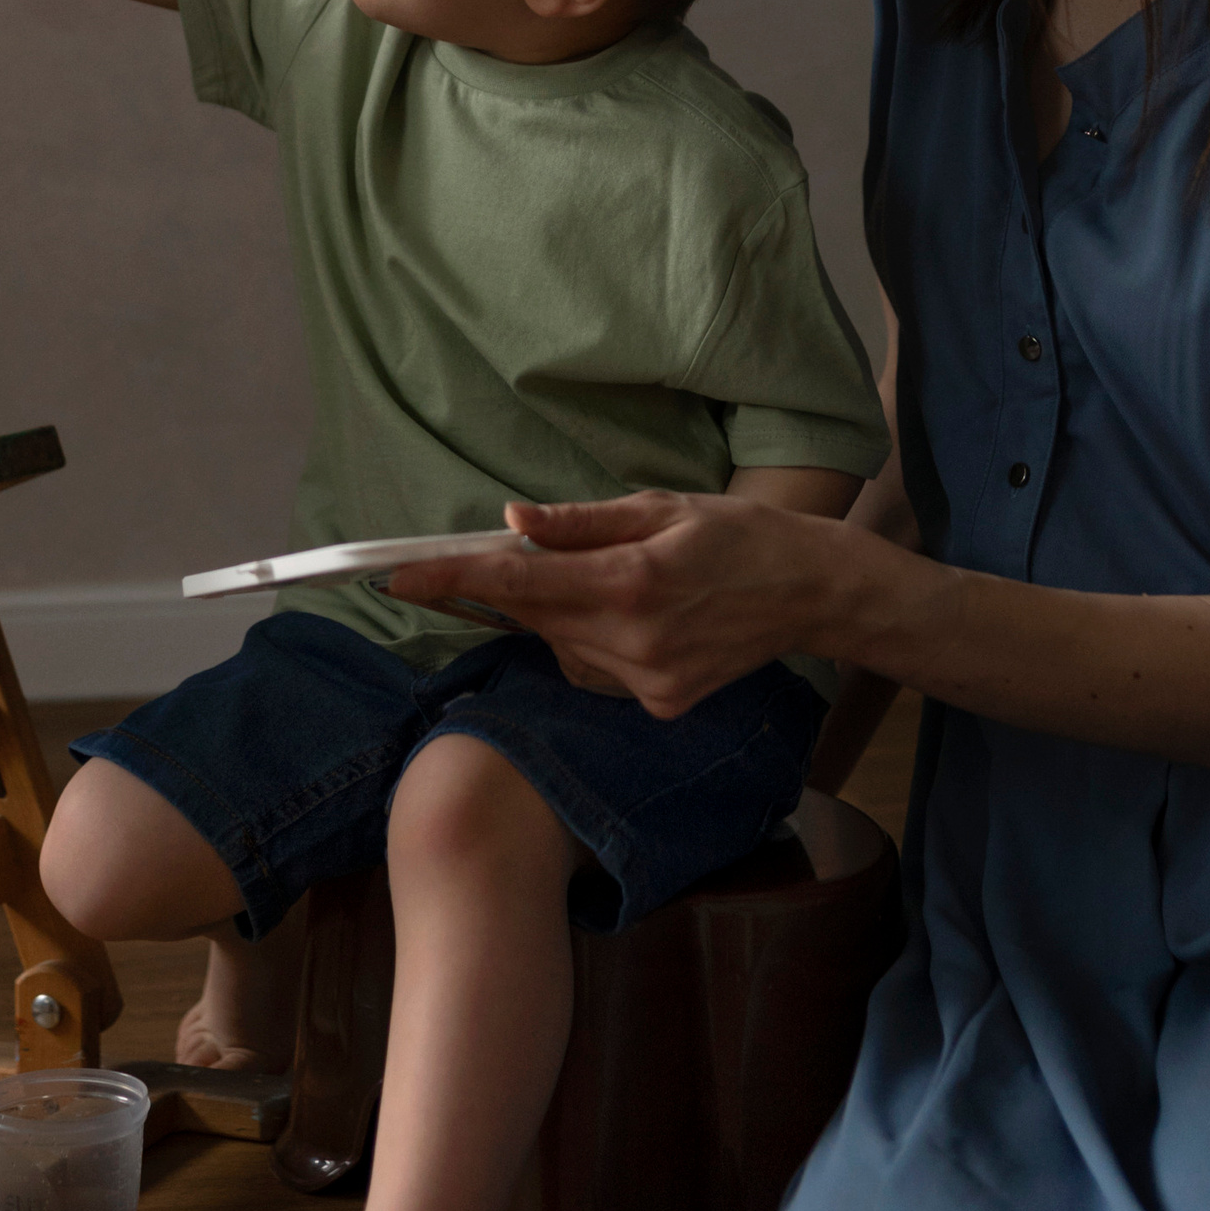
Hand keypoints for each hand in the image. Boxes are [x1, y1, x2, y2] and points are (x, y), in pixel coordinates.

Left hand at [390, 491, 867, 718]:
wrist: (809, 591)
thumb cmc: (737, 533)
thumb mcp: (661, 506)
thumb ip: (580, 522)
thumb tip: (512, 522)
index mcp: (633, 581)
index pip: (519, 584)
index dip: (453, 580)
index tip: (400, 576)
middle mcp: (636, 640)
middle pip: (534, 617)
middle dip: (512, 588)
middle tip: (520, 551)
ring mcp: (648, 682)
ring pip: (563, 646)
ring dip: (562, 613)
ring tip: (622, 581)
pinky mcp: (661, 704)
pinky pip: (595, 670)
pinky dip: (595, 641)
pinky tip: (641, 617)